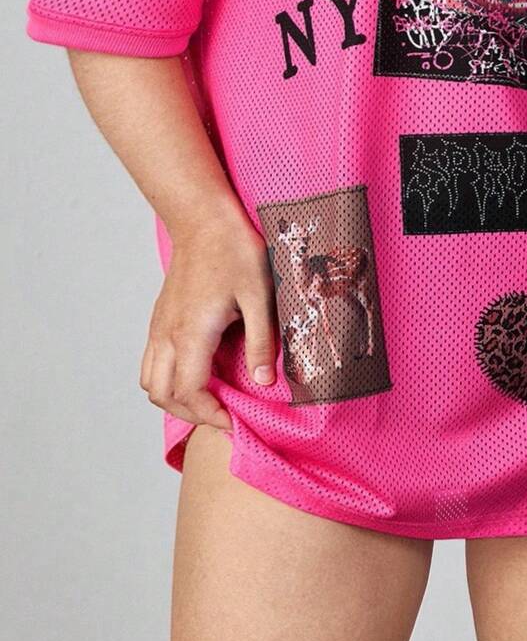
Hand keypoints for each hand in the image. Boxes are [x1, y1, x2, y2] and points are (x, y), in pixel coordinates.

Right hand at [139, 213, 276, 430]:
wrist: (203, 218)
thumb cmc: (234, 250)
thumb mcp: (260, 294)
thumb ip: (260, 340)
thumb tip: (263, 381)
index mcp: (192, 332)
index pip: (189, 393)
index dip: (210, 415)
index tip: (234, 422)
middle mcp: (167, 333)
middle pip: (162, 394)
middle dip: (190, 414)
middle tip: (222, 417)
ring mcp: (159, 325)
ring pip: (150, 380)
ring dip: (174, 398)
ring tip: (208, 400)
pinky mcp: (160, 317)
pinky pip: (151, 360)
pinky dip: (168, 378)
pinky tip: (198, 371)